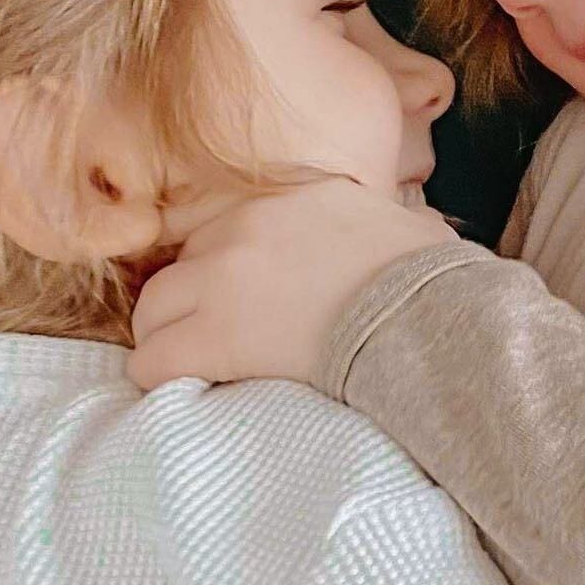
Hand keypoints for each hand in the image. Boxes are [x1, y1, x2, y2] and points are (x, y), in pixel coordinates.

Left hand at [128, 179, 456, 390]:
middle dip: (185, 299)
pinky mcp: (215, 336)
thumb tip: (416, 229)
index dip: (221, 264)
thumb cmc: (431, 279)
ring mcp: (223, 278)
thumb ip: (378, 219)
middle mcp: (244, 226)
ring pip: (153, 309)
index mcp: (287, 196)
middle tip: (202, 333)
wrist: (426, 317)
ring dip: (165, 335)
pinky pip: (154, 359)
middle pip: (178, 262)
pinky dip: (161, 375)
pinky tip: (181, 388)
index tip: (235, 294)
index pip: (219, 223)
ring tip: (186, 363)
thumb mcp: (403, 223)